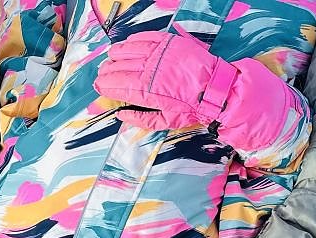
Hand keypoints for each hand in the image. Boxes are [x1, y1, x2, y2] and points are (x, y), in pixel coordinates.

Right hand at [92, 30, 232, 131]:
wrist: (216, 89)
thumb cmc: (192, 108)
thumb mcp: (166, 122)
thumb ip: (141, 118)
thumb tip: (121, 116)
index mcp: (148, 91)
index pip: (119, 85)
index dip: (106, 85)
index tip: (98, 86)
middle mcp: (151, 70)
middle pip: (121, 67)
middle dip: (108, 71)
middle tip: (101, 74)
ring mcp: (160, 54)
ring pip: (130, 50)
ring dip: (117, 54)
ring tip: (110, 57)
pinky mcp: (170, 43)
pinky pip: (147, 37)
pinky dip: (135, 40)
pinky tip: (127, 43)